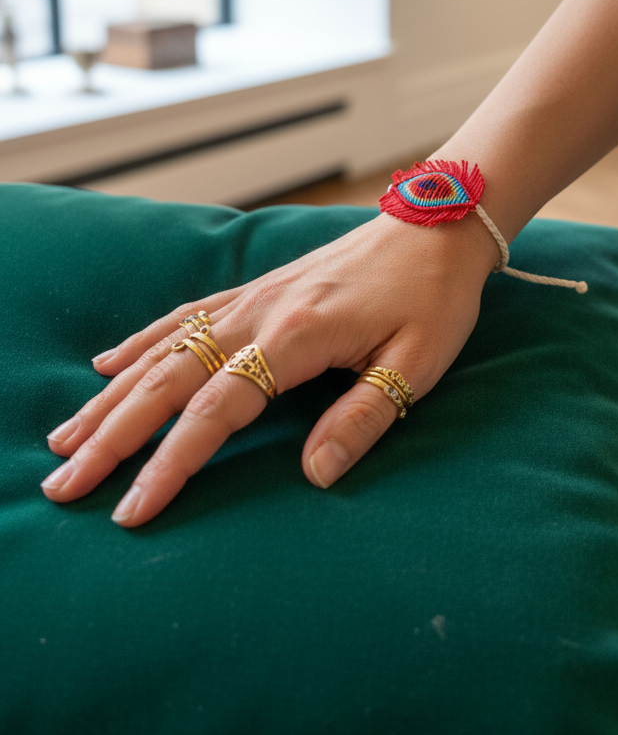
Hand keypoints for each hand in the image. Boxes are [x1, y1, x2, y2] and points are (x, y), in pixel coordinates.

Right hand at [41, 212, 497, 526]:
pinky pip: (183, 317)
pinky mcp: (255, 290)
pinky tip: (106, 366)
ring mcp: (251, 298)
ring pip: (163, 351)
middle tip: (65, 484)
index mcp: (298, 337)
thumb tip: (314, 476)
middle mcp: (260, 314)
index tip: (132, 509)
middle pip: (169, 381)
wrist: (434, 224)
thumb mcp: (418, 363)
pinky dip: (139, 343)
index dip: (171, 463)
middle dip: (112, 436)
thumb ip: (364, 418)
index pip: (217, 411)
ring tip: (65, 438)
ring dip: (111, 397)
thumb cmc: (433, 298)